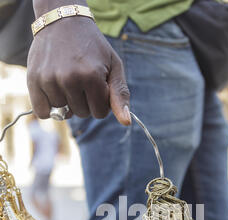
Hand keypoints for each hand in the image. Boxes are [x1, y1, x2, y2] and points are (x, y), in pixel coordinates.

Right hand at [27, 2, 130, 124]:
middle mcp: (70, 79)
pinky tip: (53, 92)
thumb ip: (120, 95)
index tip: (97, 86)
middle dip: (84, 101)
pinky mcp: (33, 80)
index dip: (100, 102)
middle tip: (81, 80)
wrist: (63, 22)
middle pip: (82, 114)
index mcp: (92, 76)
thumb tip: (126, 122)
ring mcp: (50, 80)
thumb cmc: (93, 47)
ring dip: (67, 102)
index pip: (99, 113)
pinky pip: (42, 112)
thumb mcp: (113, 66)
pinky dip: (48, 107)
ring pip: (63, 113)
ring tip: (66, 79)